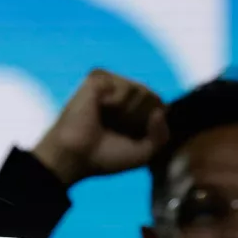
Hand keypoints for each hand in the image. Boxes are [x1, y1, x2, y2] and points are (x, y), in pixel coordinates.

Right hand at [32, 69, 167, 186]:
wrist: (75, 156)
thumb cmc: (104, 157)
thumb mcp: (142, 153)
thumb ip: (161, 135)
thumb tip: (161, 111)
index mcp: (131, 110)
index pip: (159, 106)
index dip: (150, 126)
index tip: (127, 138)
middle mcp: (121, 94)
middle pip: (153, 97)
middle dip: (139, 119)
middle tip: (115, 129)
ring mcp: (109, 85)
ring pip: (141, 90)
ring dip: (127, 113)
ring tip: (105, 119)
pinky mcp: (97, 79)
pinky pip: (125, 86)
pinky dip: (117, 102)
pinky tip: (100, 107)